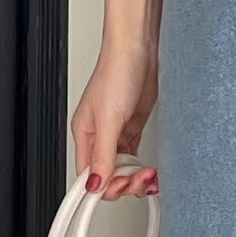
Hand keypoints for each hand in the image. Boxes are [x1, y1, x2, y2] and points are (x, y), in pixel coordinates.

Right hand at [70, 42, 159, 200]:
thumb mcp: (109, 118)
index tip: (122, 188)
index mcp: (84, 134)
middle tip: (141, 178)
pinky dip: (142, 166)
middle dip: (125, 182)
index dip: (104, 186)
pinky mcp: (133, 126)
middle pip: (107, 174)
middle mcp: (99, 135)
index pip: (87, 175)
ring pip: (122, 167)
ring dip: (136, 176)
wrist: (139, 48)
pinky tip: (151, 168)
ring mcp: (117, 131)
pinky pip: (134, 155)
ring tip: (150, 175)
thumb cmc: (117, 72)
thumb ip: (103, 154)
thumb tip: (95, 183)